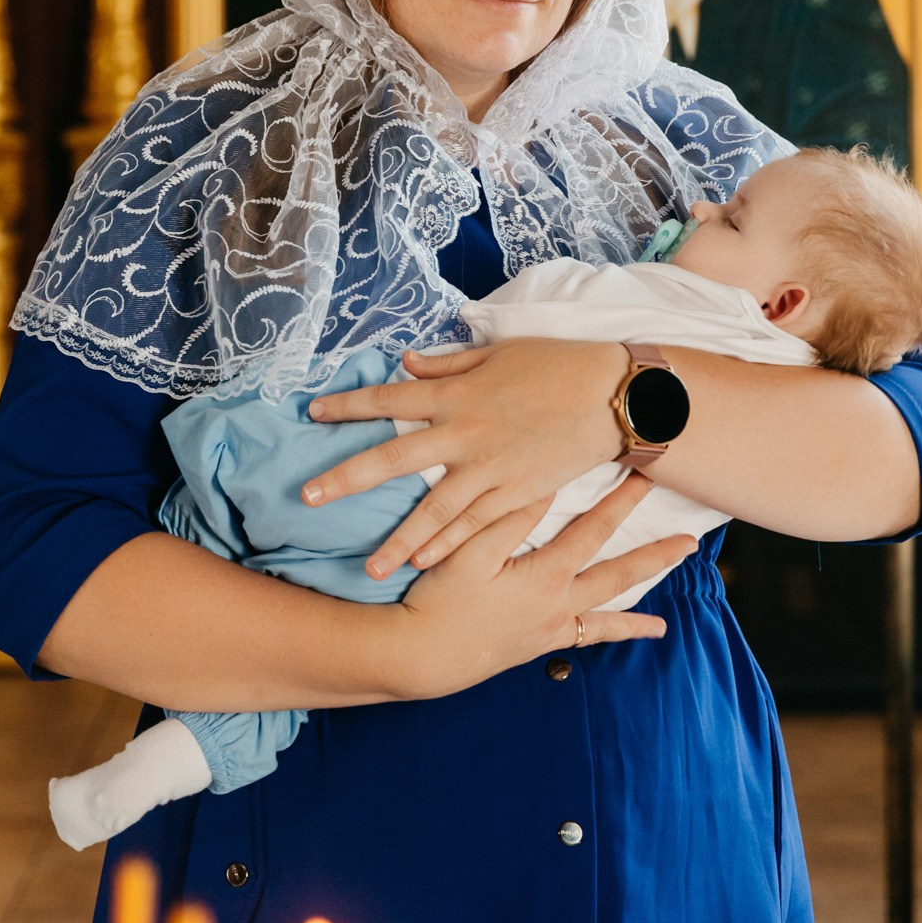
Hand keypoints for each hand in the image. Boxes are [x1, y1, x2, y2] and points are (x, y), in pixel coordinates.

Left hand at [305, 339, 627, 574]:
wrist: (613, 397)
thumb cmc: (557, 366)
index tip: (314, 413)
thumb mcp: (499, 354)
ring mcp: (490, 469)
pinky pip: (474, 526)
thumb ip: (449, 363)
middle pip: (393, 459)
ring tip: (368, 568)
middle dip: (347, 479)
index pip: (390, 399)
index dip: (348, 405)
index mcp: (457, 393)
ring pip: (433, 510)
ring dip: (398, 540)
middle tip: (308, 499)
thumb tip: (407, 362)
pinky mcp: (517, 494)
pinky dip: (447, 545)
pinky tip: (421, 564)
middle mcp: (464, 433)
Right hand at [387, 472, 694, 698]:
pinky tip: (625, 639)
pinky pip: (584, 639)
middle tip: (691, 541)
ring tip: (665, 622)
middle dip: (656, 555)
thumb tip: (549, 486)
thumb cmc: (441, 599)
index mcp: (547, 575)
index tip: (646, 476)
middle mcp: (559, 604)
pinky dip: (609, 637)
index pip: (595, 530)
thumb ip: (510, 518)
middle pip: (619, 575)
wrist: (422, 656)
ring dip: (639, 613)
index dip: (622, 500)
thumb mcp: (470, 551)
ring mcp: (551, 628)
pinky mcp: (538, 644)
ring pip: (607, 614)